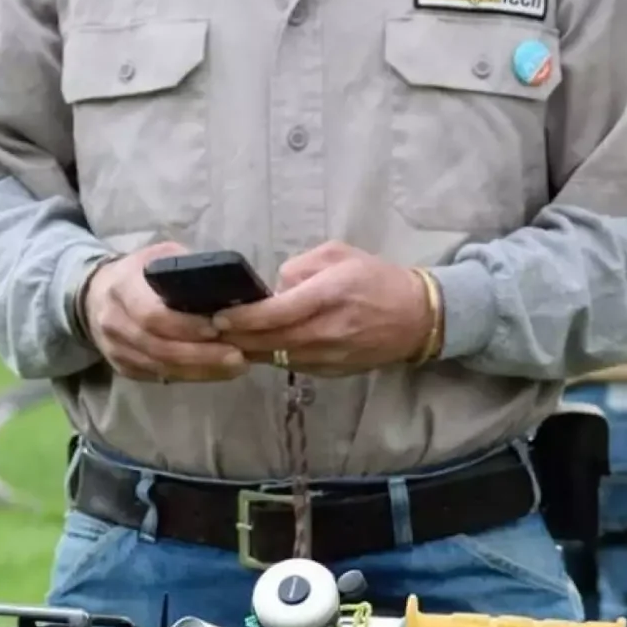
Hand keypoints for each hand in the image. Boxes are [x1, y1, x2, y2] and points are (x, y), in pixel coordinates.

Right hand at [82, 244, 249, 384]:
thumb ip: (186, 270)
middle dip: (201, 354)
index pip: (151, 314)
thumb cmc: (139, 273)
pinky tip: (218, 371)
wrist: (95, 297)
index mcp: (122, 287)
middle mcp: (113, 322)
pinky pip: (160, 376)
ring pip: (161, 367)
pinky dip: (192, 376)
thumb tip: (231, 286)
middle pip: (158, 347)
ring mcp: (116, 350)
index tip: (218, 328)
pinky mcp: (124, 368)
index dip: (184, 325)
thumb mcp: (160, 256)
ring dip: (201, 369)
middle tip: (239, 355)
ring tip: (238, 365)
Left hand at [213, 242, 432, 374]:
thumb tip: (272, 288)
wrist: (417, 317)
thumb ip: (301, 266)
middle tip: (210, 331)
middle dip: (237, 337)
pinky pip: (293, 365)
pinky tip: (255, 348)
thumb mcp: (339, 255)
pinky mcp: (333, 371)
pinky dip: (272, 357)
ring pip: (279, 357)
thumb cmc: (375, 279)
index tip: (219, 316)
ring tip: (224, 340)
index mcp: (331, 294)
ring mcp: (332, 355)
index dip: (246, 318)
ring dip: (249, 350)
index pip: (279, 312)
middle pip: (272, 341)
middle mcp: (330, 329)